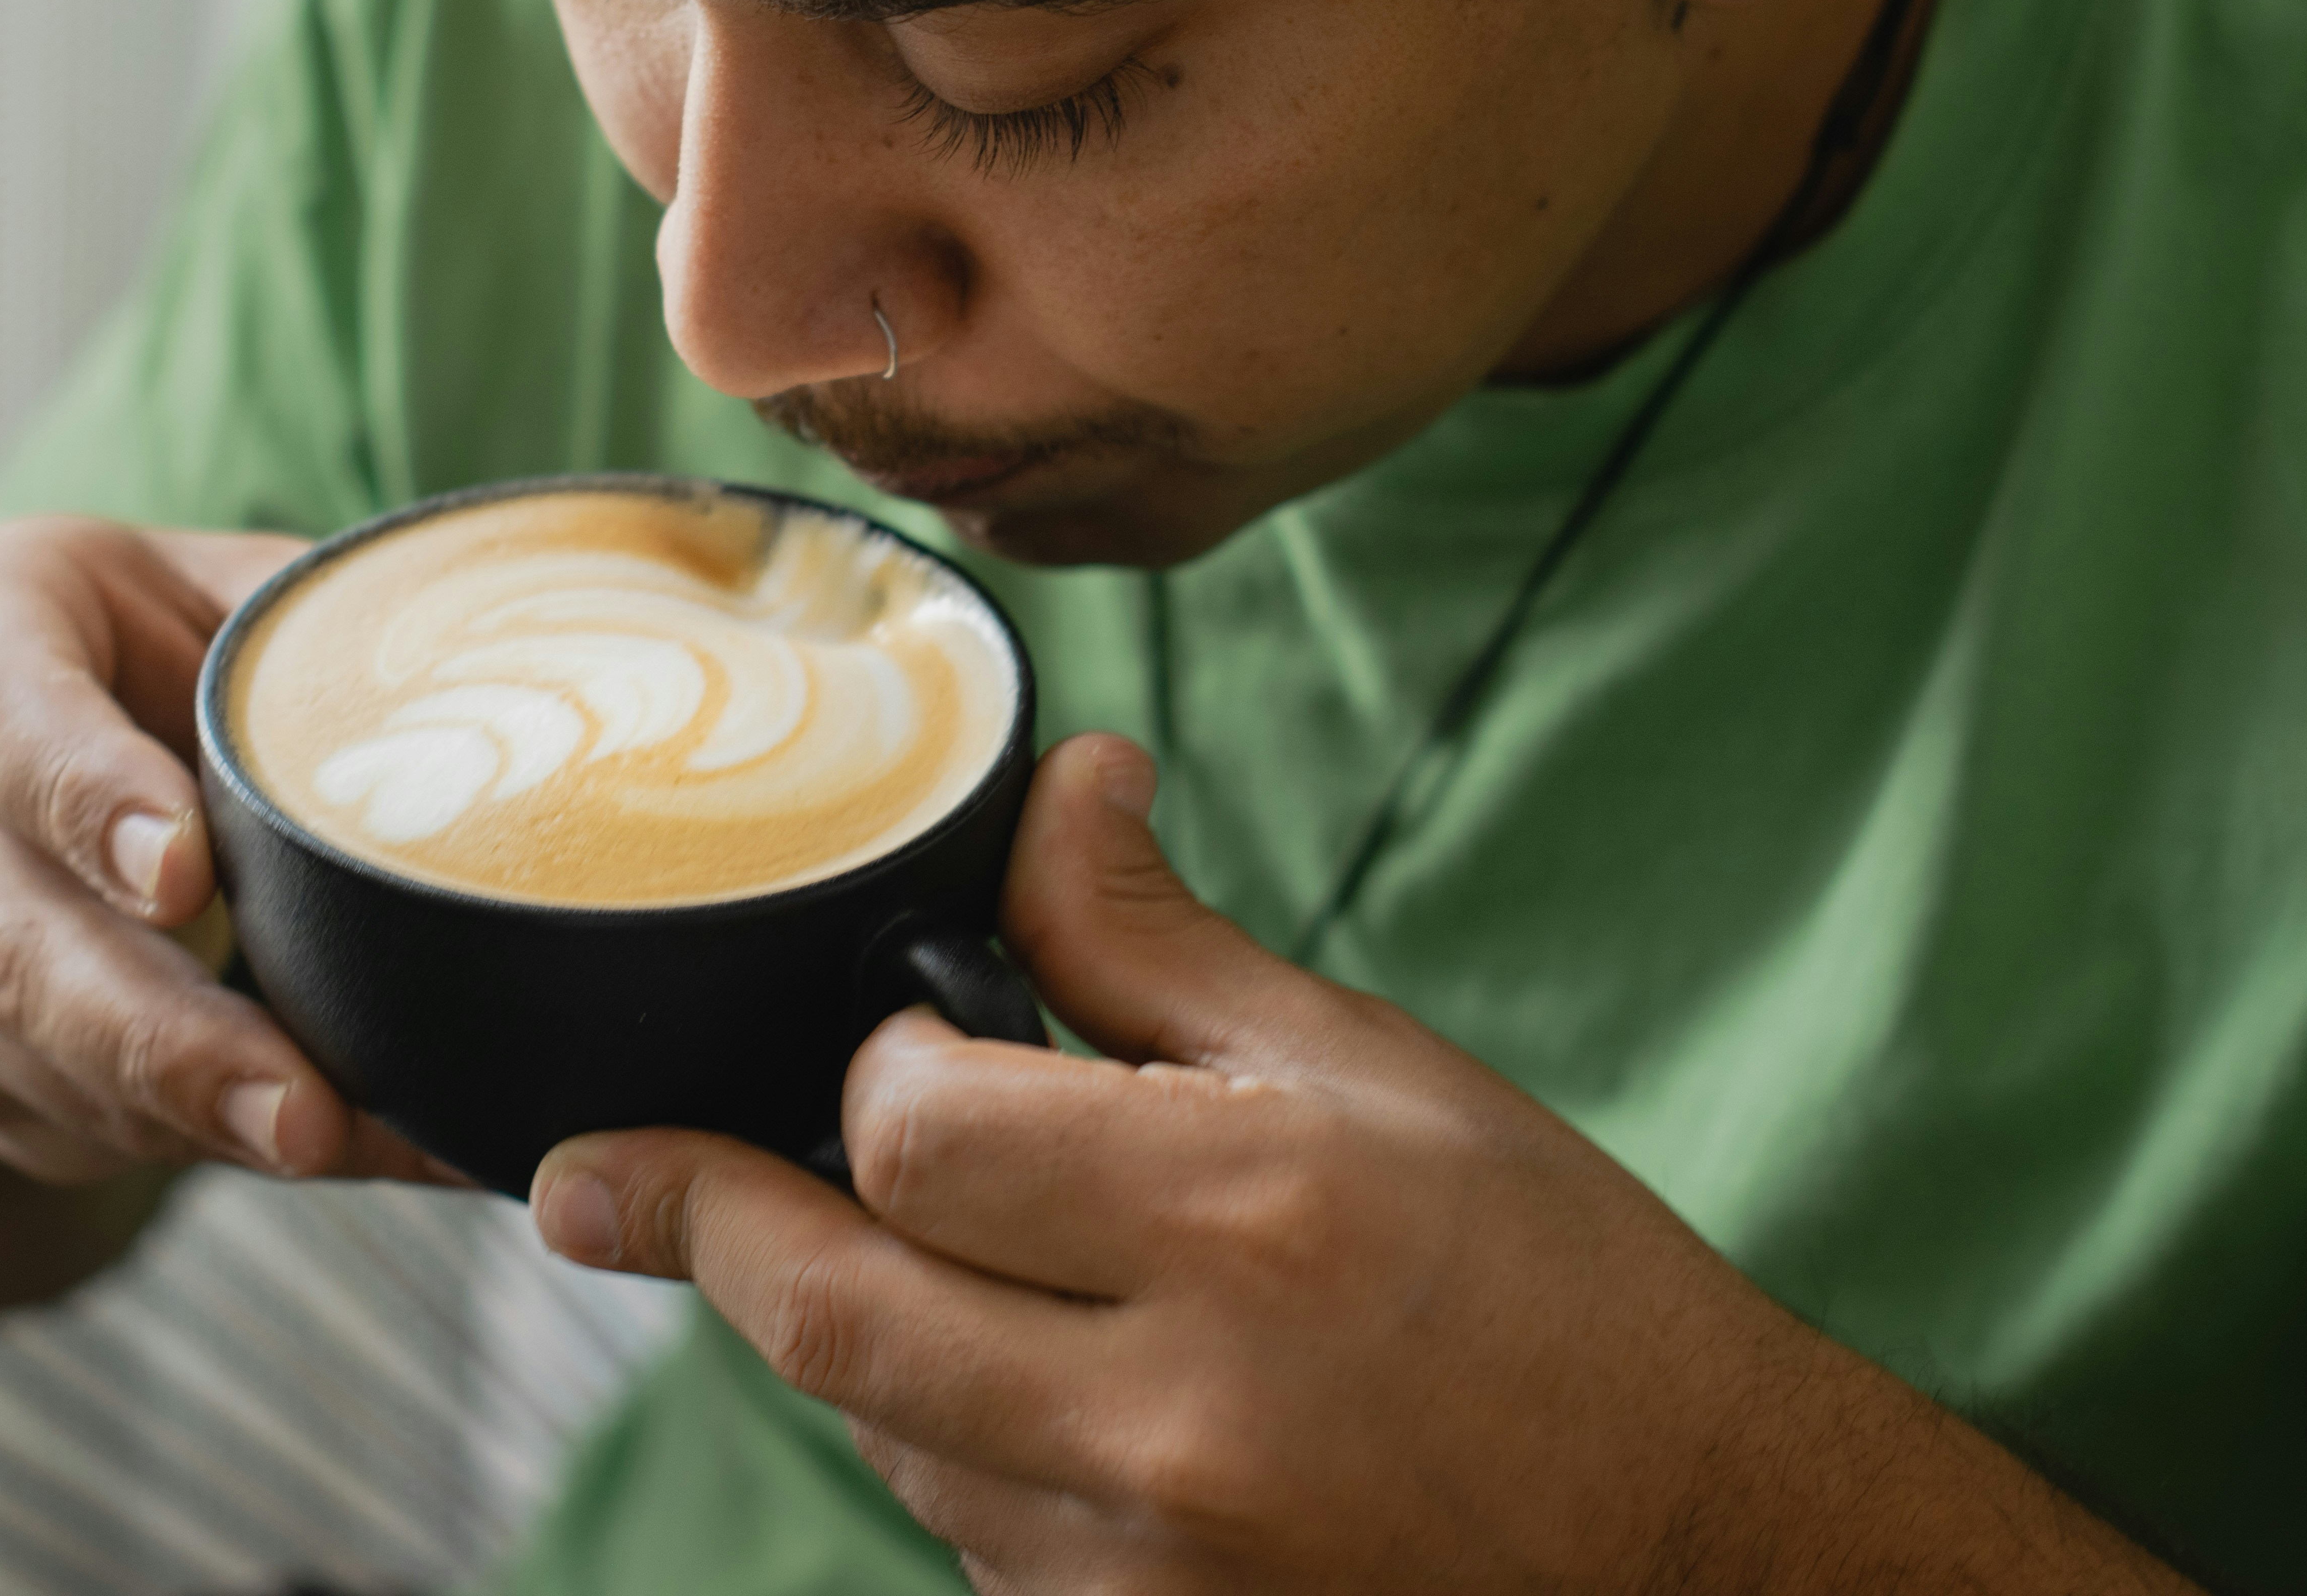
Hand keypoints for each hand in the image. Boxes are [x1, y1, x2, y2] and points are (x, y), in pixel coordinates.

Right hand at [0, 516, 436, 1187]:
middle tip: (298, 1106)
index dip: (86, 797)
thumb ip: (319, 632)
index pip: (0, 717)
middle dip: (157, 1036)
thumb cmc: (151, 643)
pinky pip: (73, 1124)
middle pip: (6, 934)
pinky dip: (207, 1143)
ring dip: (191, 1117)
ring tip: (341, 1144)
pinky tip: (342, 1149)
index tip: (183, 877)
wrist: (19, 742)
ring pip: (36, 1057)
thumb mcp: (215, 593)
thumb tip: (507, 701)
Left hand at [529, 736, 2185, 1594]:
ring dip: (863, 1338)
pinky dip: (959, 1454)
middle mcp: (1177, 1417)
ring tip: (926, 1265)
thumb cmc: (1558, 1287)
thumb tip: (1066, 788)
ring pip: (886, 1433)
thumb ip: (1168, 948)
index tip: (889, 1059)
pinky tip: (1046, 1399)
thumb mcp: (1381, 1076)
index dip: (870, 1080)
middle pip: (829, 1310)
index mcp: (1244, 1223)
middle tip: (598, 1186)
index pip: (914, 1138)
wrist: (1708, 1553)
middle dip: (701, 1224)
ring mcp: (1148, 1572)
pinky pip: (970, 1540)